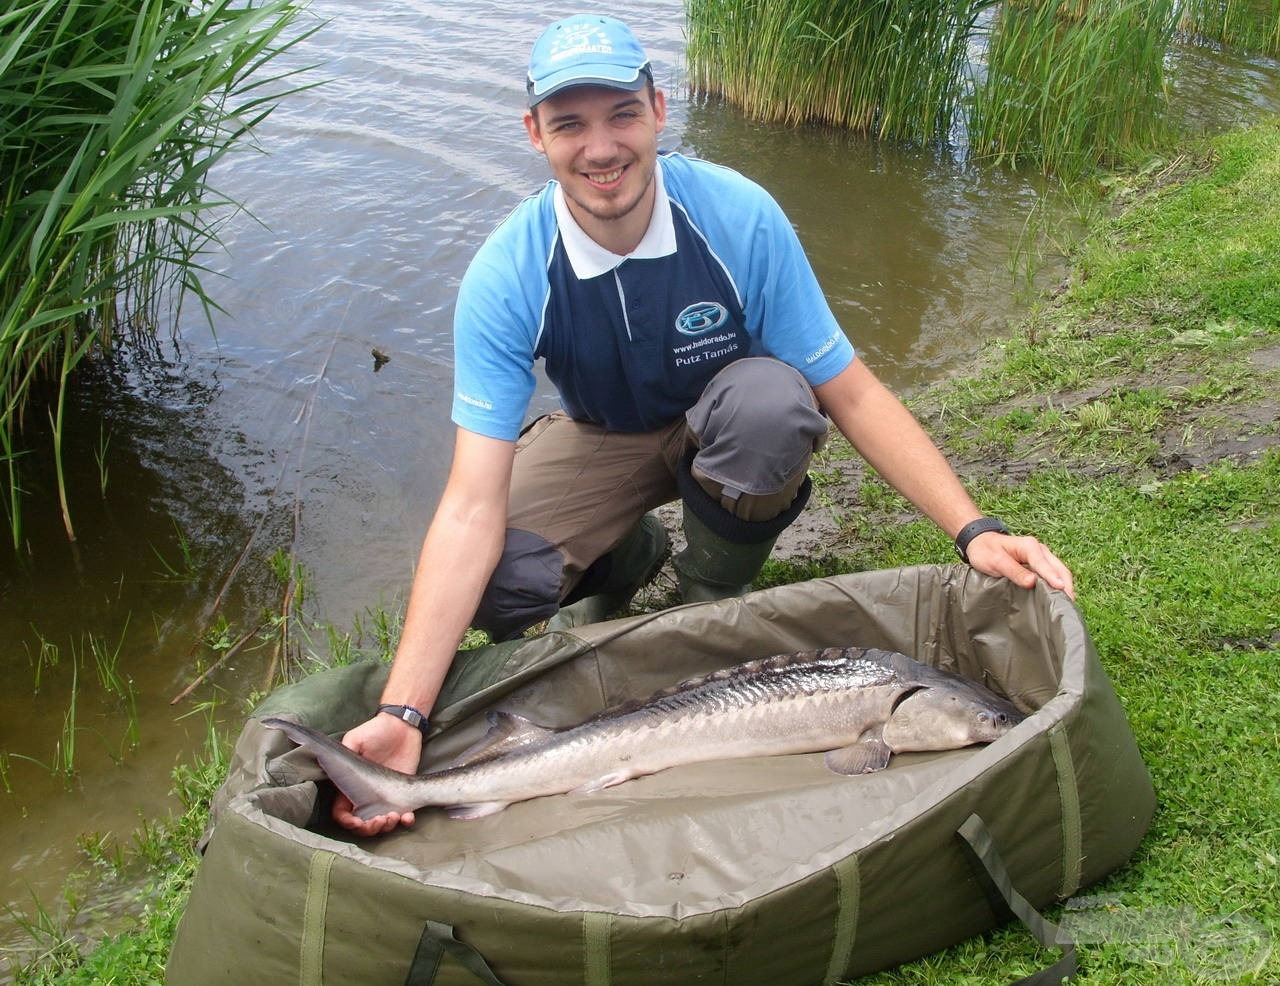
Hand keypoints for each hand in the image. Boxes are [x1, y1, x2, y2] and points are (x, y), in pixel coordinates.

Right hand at [331, 713, 422, 835]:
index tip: (356, 822)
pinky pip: (403, 816)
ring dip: (386, 827)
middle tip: (378, 820)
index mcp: (351, 786)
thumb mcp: (355, 740)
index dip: (347, 822)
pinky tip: (407, 817)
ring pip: (381, 824)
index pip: (342, 813)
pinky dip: (405, 822)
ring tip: (393, 816)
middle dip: (368, 828)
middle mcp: (367, 796)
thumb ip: (343, 755)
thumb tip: (329, 767)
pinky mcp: (404, 795)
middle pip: (362, 824)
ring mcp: (386, 797)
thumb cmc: (376, 731)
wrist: (402, 726)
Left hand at [964, 531, 1075, 600]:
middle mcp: (1039, 550)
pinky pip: (1053, 574)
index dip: (1053, 578)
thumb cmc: (986, 551)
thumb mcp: (996, 562)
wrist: (980, 542)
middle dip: (1066, 585)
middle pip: (1059, 568)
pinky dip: (1059, 584)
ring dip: (1065, 586)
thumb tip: (1032, 582)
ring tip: (1067, 604)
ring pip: (1059, 571)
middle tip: (1069, 604)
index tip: (1062, 590)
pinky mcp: (1040, 563)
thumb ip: (1014, 571)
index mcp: (1029, 547)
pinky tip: (1059, 597)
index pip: (1044, 564)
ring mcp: (1041, 556)